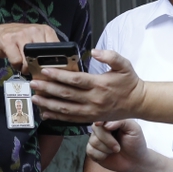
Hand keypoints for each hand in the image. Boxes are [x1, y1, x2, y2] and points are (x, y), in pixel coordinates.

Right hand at [0, 22, 59, 75]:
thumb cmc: (21, 41)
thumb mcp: (38, 42)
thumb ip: (49, 53)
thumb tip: (61, 71)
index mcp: (46, 30)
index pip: (57, 50)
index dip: (55, 64)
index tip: (51, 70)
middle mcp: (34, 30)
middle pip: (43, 58)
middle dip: (39, 68)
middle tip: (34, 68)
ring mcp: (21, 34)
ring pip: (29, 61)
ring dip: (26, 68)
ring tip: (24, 64)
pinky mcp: (8, 40)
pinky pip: (17, 61)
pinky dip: (16, 66)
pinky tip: (15, 62)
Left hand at [29, 49, 144, 123]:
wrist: (139, 103)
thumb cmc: (130, 83)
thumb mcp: (124, 64)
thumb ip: (110, 56)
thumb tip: (95, 52)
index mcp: (100, 84)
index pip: (75, 80)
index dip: (58, 76)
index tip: (45, 72)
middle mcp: (94, 100)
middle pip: (66, 95)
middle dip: (47, 89)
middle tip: (34, 84)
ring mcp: (91, 111)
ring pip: (65, 109)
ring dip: (48, 104)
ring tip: (35, 98)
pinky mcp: (91, 118)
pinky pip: (71, 119)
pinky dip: (57, 116)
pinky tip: (46, 113)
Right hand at [86, 120, 148, 171]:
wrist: (134, 161)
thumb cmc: (135, 143)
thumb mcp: (134, 129)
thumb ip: (121, 121)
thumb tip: (106, 125)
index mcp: (111, 121)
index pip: (101, 117)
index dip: (99, 121)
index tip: (100, 124)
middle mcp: (102, 129)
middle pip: (96, 129)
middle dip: (107, 140)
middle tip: (118, 148)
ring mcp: (96, 140)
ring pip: (93, 141)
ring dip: (106, 149)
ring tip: (115, 151)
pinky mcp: (92, 151)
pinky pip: (90, 151)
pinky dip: (100, 155)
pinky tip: (107, 156)